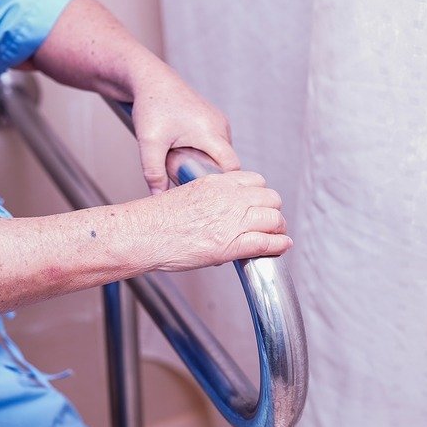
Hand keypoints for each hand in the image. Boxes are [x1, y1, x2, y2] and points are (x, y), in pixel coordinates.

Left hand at [130, 69, 240, 194]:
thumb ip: (154, 173)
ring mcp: (219, 121)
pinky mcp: (214, 120)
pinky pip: (216, 144)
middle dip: (208, 173)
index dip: (223, 183)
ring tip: (182, 160)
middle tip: (186, 176)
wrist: (150, 79)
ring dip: (205, 162)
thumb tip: (159, 197)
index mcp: (210, 131)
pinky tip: (185, 151)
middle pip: (225, 162)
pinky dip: (204, 151)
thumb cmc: (151, 105)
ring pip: (220, 153)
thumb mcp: (149, 142)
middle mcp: (220, 125)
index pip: (232, 166)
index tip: (209, 194)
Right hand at [134, 170, 290, 270]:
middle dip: (272, 209)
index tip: (258, 203)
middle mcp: (228, 199)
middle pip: (270, 198)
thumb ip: (209, 197)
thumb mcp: (187, 193)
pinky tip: (282, 246)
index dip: (261, 193)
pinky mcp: (231, 245)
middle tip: (270, 220)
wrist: (143, 234)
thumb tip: (220, 208)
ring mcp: (231, 221)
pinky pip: (267, 242)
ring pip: (273, 219)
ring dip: (278, 227)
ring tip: (276, 235)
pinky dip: (279, 245)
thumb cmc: (156, 219)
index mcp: (216, 183)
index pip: (255, 180)